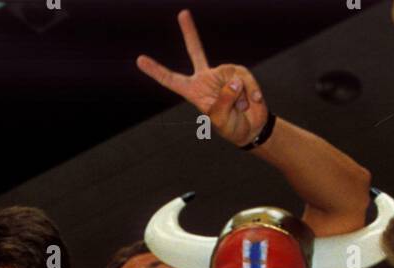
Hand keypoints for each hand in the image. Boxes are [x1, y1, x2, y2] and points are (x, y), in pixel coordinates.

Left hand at [137, 9, 267, 147]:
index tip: (139, 60)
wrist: (252, 128)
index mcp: (194, 92)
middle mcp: (206, 79)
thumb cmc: (232, 128)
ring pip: (231, 76)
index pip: (171, 80)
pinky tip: (254, 102)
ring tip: (241, 108)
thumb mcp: (221, 120)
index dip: (156, 71)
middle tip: (183, 13)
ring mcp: (223, 74)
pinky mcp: (239, 73)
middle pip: (196, 51)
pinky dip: (251, 91)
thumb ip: (224, 100)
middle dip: (190, 32)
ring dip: (239, 96)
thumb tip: (233, 80)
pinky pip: (245, 77)